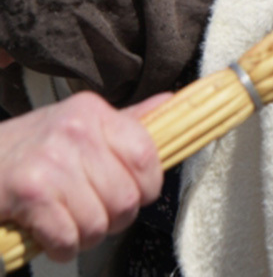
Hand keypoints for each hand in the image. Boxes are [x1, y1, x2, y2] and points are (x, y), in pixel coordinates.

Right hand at [0, 91, 164, 260]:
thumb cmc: (26, 150)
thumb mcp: (75, 125)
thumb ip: (123, 121)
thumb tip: (167, 103)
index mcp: (93, 113)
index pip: (146, 155)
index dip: (147, 186)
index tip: (135, 194)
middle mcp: (75, 131)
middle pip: (127, 196)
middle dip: (114, 219)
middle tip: (95, 216)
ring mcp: (51, 161)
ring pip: (99, 221)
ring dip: (86, 236)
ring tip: (70, 225)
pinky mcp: (30, 192)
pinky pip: (68, 236)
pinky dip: (62, 248)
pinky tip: (51, 238)